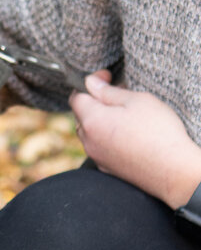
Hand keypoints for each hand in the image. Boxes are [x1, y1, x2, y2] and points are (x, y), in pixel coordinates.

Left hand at [70, 71, 200, 208]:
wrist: (174, 171)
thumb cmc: (158, 132)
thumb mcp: (137, 101)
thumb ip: (109, 91)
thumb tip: (90, 83)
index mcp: (92, 120)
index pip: (76, 97)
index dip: (89, 83)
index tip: (107, 77)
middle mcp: (89, 141)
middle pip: (82, 115)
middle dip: (96, 101)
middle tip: (120, 93)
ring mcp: (98, 157)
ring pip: (90, 132)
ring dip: (101, 120)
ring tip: (126, 114)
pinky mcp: (108, 169)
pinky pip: (100, 147)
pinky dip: (108, 137)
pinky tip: (128, 134)